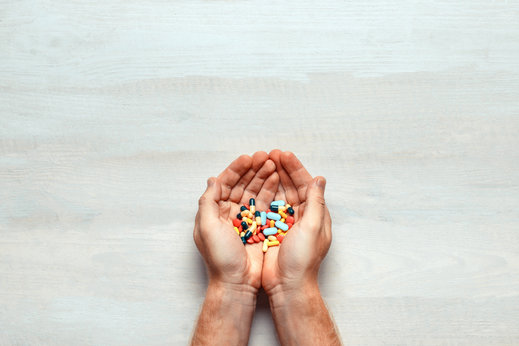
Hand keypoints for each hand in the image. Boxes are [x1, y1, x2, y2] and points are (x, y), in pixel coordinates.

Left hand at [193, 151, 278, 290]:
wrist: (237, 282)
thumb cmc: (220, 258)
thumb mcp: (207, 228)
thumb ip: (208, 202)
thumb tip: (213, 179)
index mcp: (214, 211)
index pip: (225, 183)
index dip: (236, 169)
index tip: (248, 158)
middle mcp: (228, 212)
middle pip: (241, 184)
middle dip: (253, 169)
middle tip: (266, 157)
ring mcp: (244, 218)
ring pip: (254, 191)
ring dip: (263, 176)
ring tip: (274, 164)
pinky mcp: (258, 225)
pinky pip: (264, 203)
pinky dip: (270, 190)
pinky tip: (277, 180)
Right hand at [262, 150, 331, 295]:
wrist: (287, 285)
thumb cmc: (302, 259)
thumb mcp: (313, 227)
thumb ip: (316, 202)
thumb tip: (320, 178)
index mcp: (315, 214)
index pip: (306, 184)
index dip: (295, 168)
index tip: (283, 155)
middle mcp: (302, 216)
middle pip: (291, 186)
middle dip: (281, 169)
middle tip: (269, 154)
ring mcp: (286, 222)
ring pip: (279, 194)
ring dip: (271, 178)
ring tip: (261, 164)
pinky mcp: (272, 229)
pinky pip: (268, 206)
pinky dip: (262, 194)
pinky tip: (253, 184)